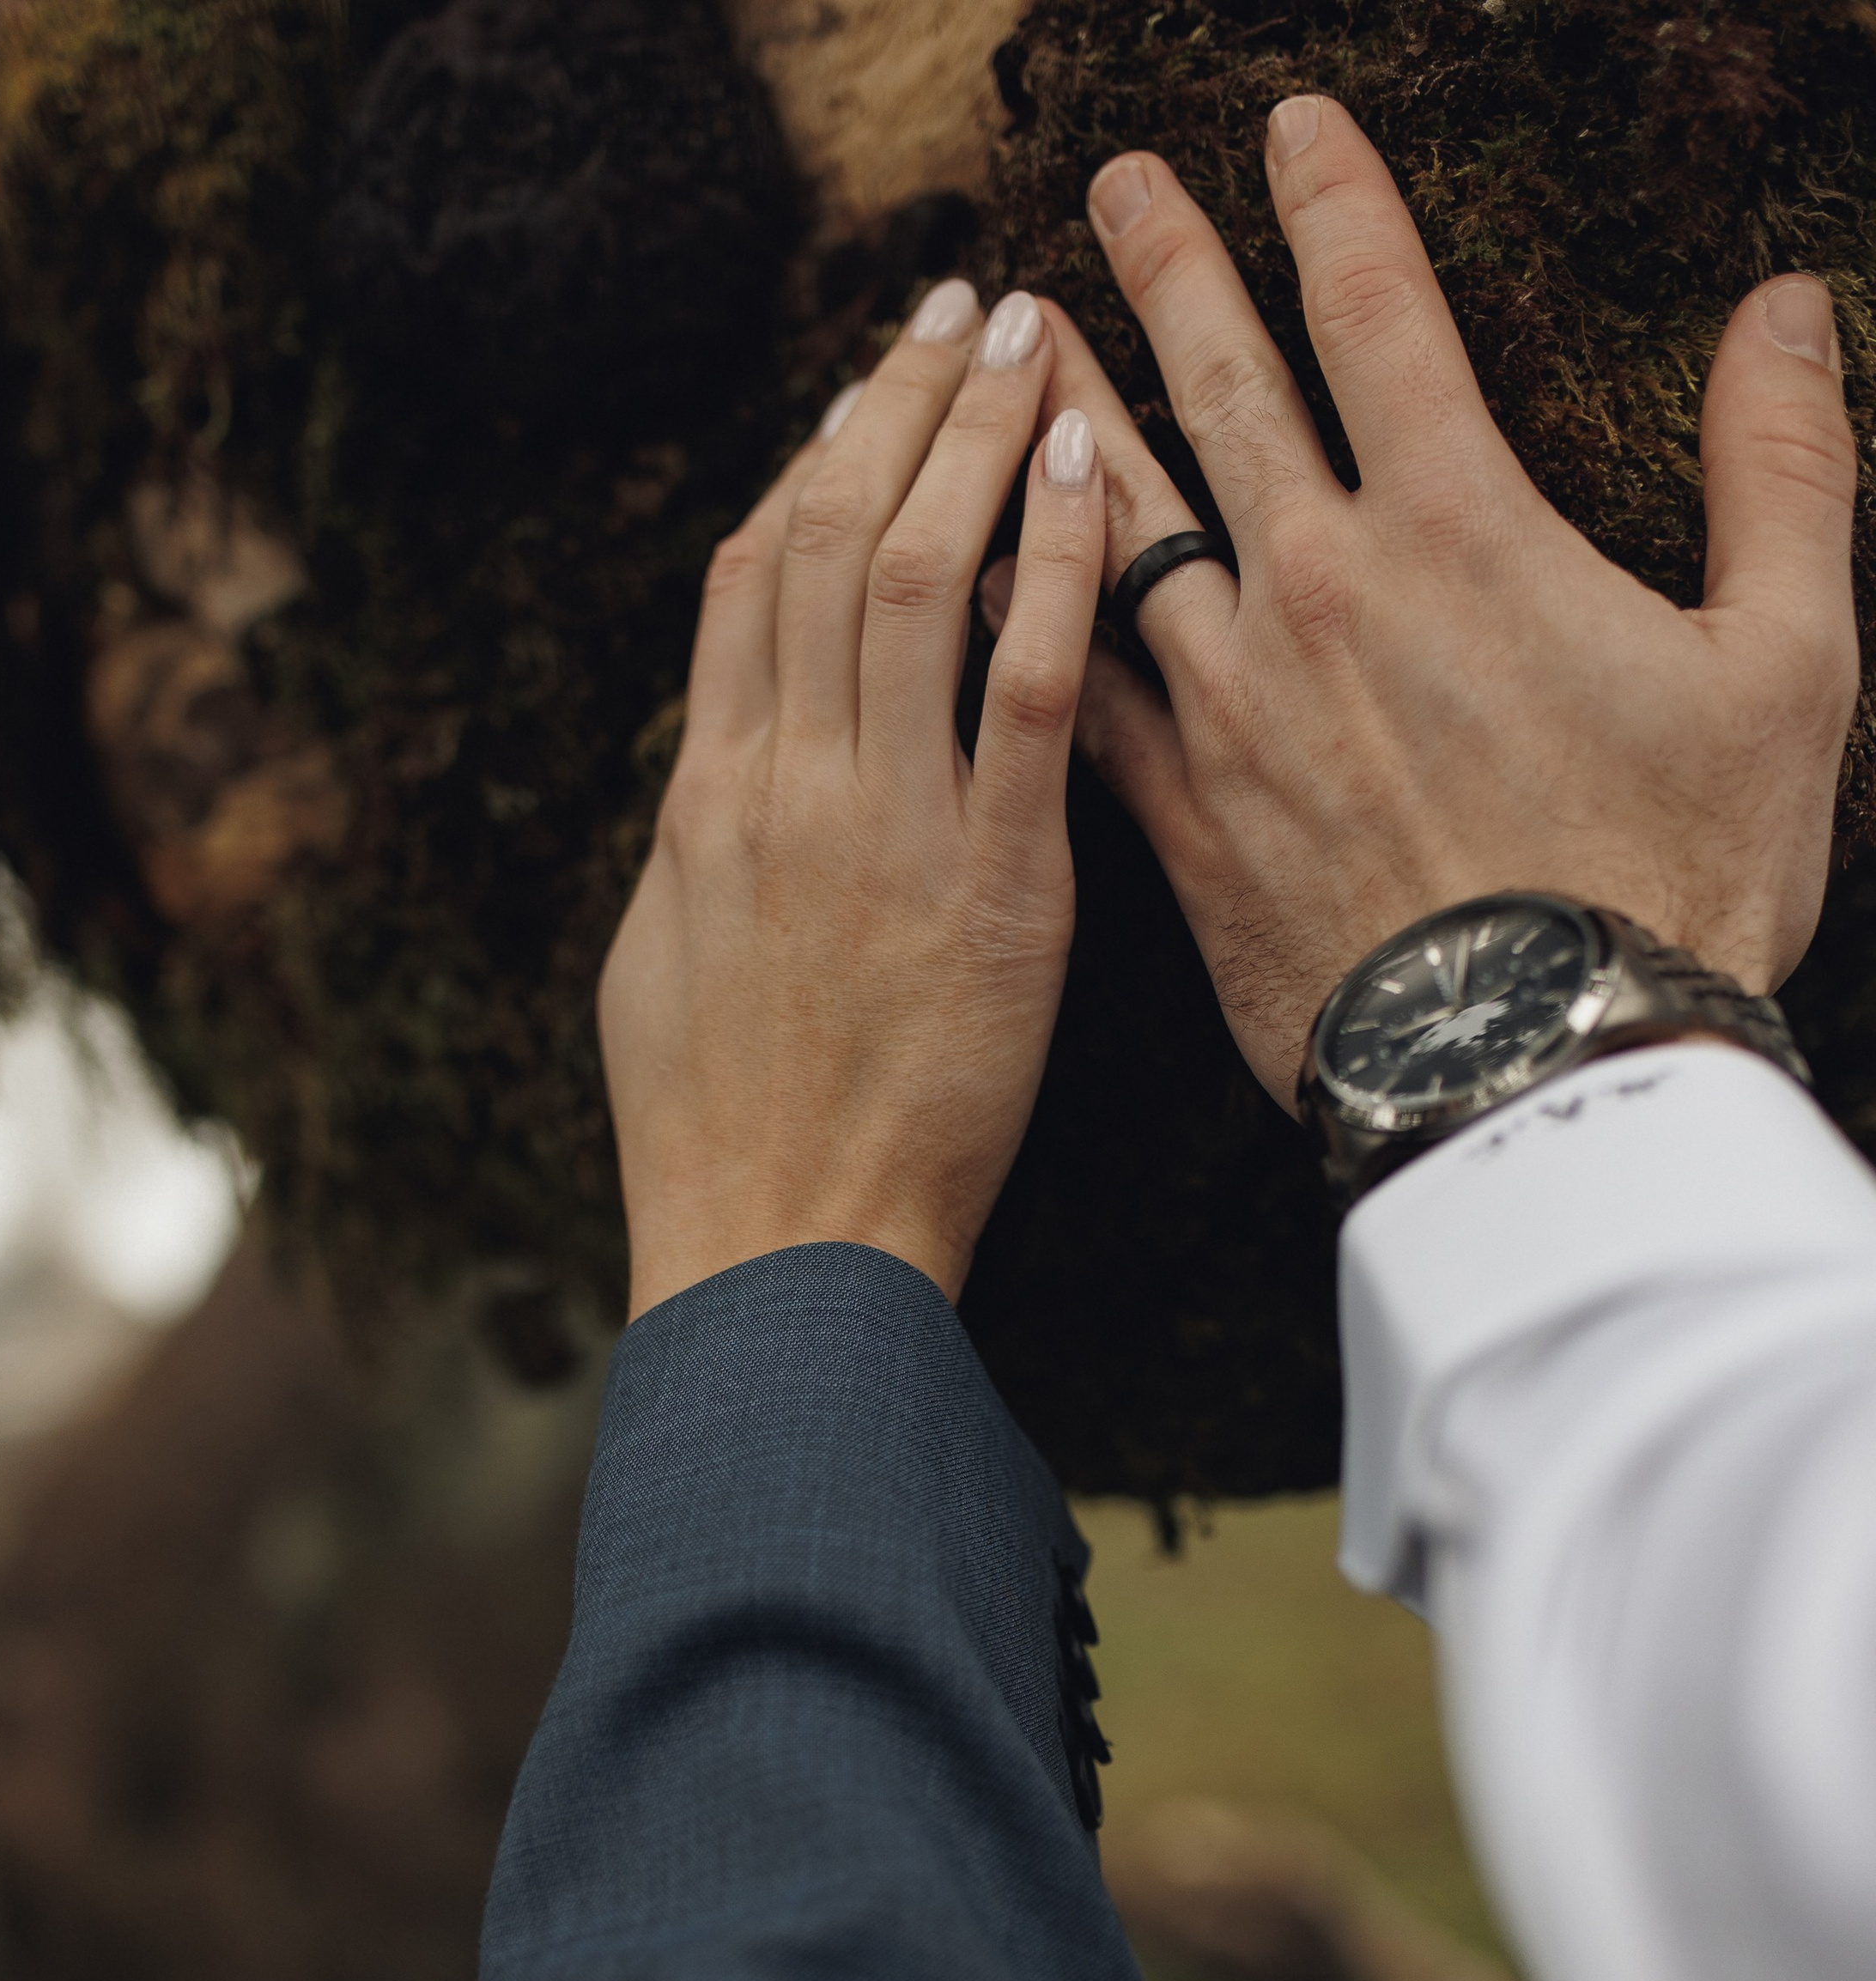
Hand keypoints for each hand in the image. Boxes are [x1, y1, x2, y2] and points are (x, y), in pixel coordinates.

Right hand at [599, 282, 1105, 1317]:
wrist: (781, 1250)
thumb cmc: (717, 1137)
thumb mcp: (663, 967)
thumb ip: (699, 850)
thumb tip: (715, 775)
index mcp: (709, 799)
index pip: (753, 576)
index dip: (813, 459)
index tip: (865, 387)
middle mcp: (785, 785)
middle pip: (837, 535)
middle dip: (901, 399)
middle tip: (964, 300)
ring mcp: (884, 828)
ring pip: (922, 577)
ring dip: (980, 437)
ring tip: (1035, 336)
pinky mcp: (992, 890)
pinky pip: (1026, 694)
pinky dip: (1058, 569)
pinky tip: (1097, 475)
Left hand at [1009, 98, 1858, 1108]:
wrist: (1546, 1074)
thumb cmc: (1677, 879)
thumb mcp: (1787, 664)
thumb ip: (1784, 473)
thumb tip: (1786, 309)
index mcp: (1462, 531)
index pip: (1381, 313)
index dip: (1333, 201)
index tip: (1290, 124)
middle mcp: (1320, 594)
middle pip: (1223, 390)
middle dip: (1164, 270)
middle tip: (1108, 186)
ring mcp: (1235, 711)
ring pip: (1118, 526)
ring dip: (1064, 421)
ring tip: (1015, 346)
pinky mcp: (1183, 824)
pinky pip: (1075, 696)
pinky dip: (1024, 620)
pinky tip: (974, 574)